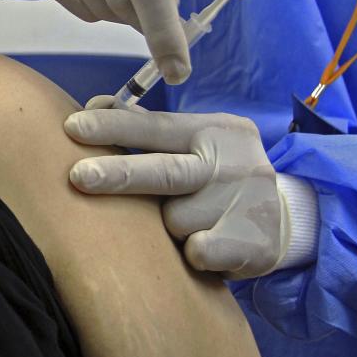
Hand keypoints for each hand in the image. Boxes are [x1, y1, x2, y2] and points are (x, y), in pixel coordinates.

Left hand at [63, 102, 286, 277]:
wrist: (283, 220)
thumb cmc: (216, 176)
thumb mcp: (192, 143)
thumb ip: (146, 128)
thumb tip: (95, 104)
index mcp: (211, 131)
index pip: (156, 127)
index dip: (114, 127)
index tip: (72, 126)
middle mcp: (231, 163)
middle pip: (166, 172)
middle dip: (119, 174)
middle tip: (77, 176)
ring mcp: (245, 203)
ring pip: (175, 221)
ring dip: (165, 227)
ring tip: (185, 223)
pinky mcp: (254, 244)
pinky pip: (199, 252)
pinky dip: (191, 253)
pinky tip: (203, 247)